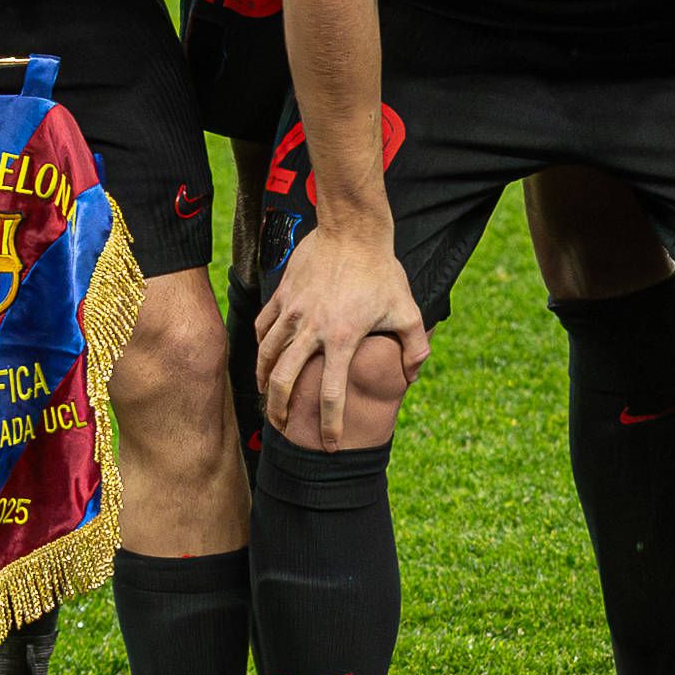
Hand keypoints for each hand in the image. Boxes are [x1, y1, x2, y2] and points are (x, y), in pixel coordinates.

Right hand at [258, 223, 428, 447]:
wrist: (353, 229)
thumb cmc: (382, 271)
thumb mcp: (407, 310)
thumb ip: (414, 348)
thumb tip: (412, 377)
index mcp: (343, 339)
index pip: (331, 394)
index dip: (330, 425)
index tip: (329, 444)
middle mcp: (312, 330)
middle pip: (284, 381)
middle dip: (279, 409)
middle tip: (280, 425)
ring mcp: (293, 311)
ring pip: (266, 354)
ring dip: (264, 379)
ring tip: (266, 394)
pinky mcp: (282, 294)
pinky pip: (263, 326)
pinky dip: (260, 345)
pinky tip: (263, 354)